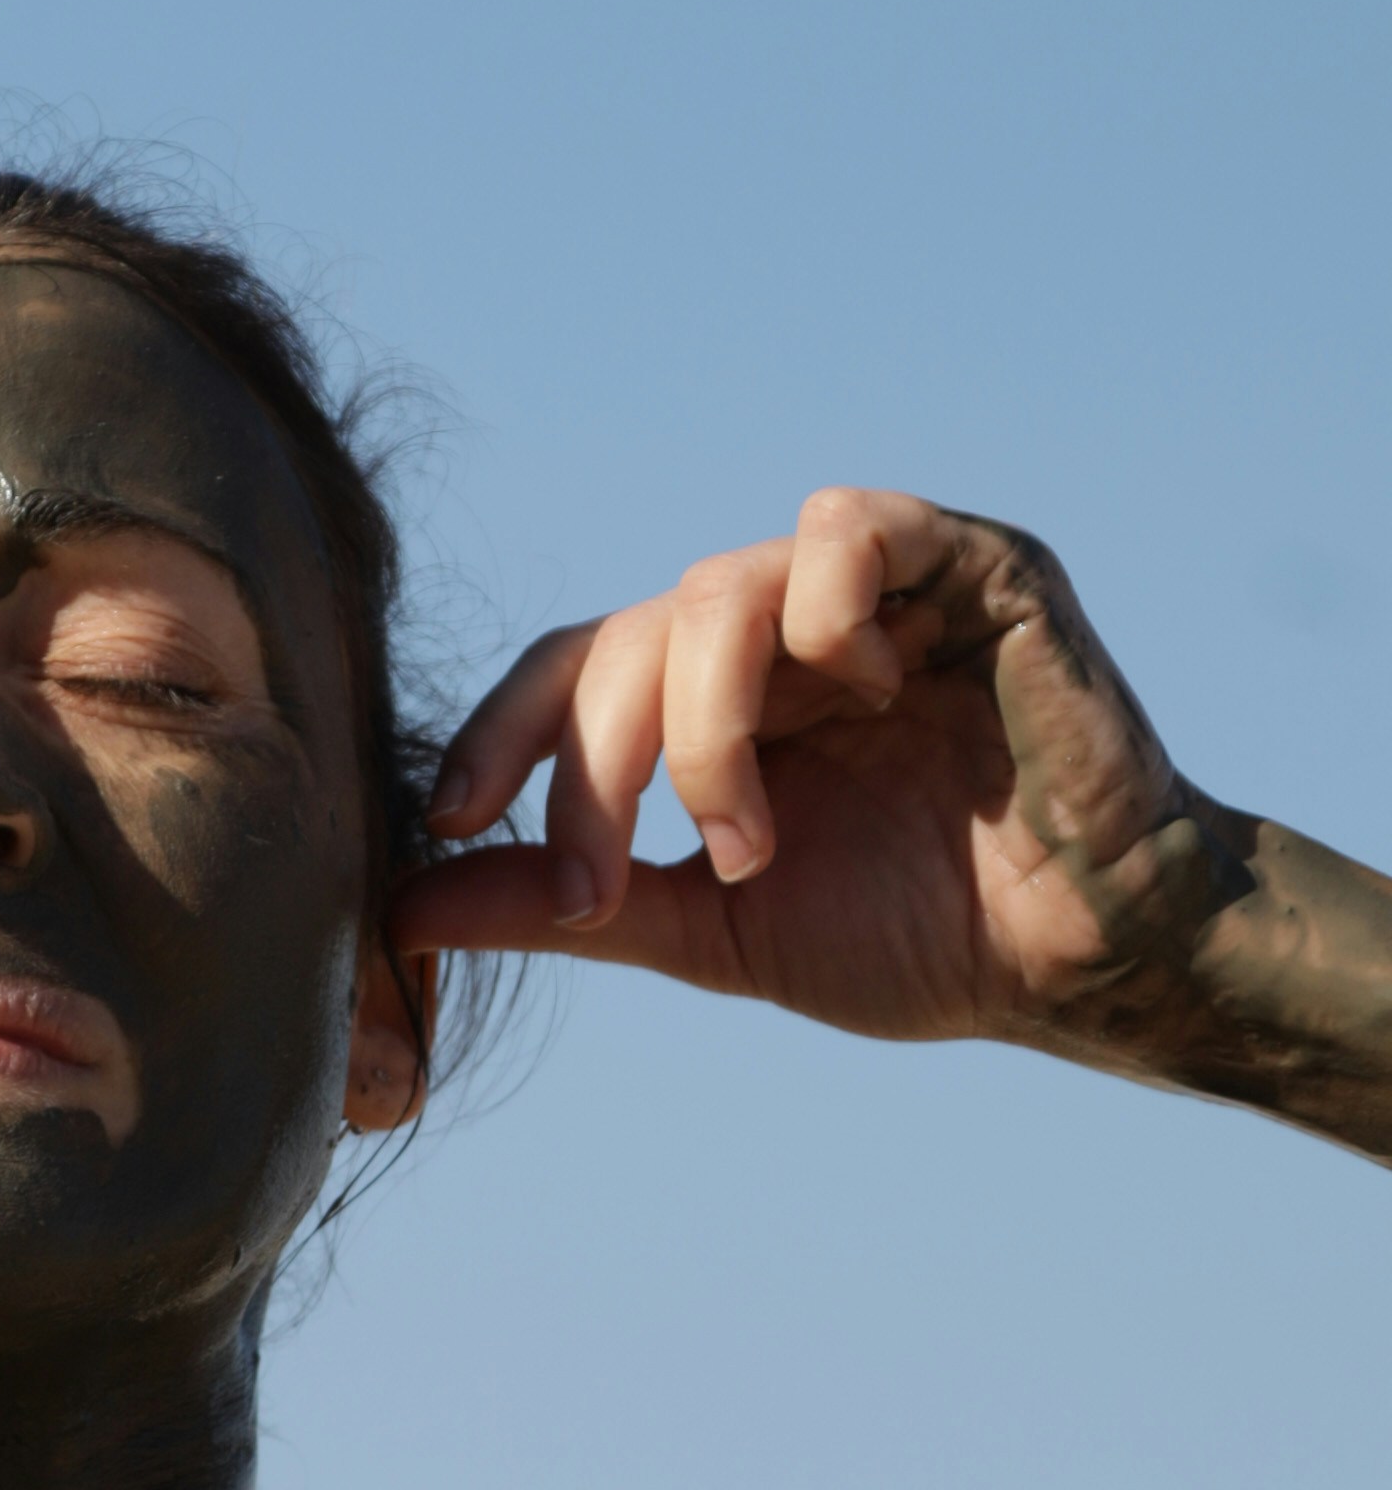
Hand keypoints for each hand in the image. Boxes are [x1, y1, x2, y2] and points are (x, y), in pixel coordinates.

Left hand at [390, 489, 1229, 1048]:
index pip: (578, 670)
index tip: (449, 821)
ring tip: (744, 845)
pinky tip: (860, 700)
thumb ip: (574, 907)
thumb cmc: (923, 937)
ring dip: (698, 726)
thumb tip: (403, 906)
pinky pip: (847, 527)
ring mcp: (876, 588)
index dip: (500, 734)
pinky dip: (818, 607)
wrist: (1086, 962)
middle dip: (589, 771)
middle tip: (596, 889)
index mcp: (726, 697)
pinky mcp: (971, 565)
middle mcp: (787, 628)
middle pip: (627, 641)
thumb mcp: (713, 929)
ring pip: (714, 590)